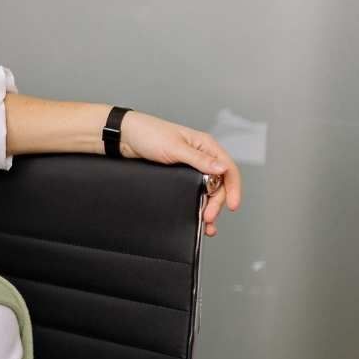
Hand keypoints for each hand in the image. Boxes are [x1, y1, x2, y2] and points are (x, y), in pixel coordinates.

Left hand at [114, 110, 243, 236]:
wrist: (124, 136)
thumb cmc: (148, 134)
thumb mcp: (175, 148)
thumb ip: (199, 160)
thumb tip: (222, 169)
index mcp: (206, 145)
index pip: (229, 169)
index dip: (234, 188)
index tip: (232, 206)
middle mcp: (202, 156)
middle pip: (219, 184)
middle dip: (217, 202)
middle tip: (208, 217)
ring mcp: (190, 167)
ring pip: (207, 190)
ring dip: (209, 207)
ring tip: (207, 225)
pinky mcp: (178, 175)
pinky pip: (194, 191)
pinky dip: (197, 204)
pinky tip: (196, 215)